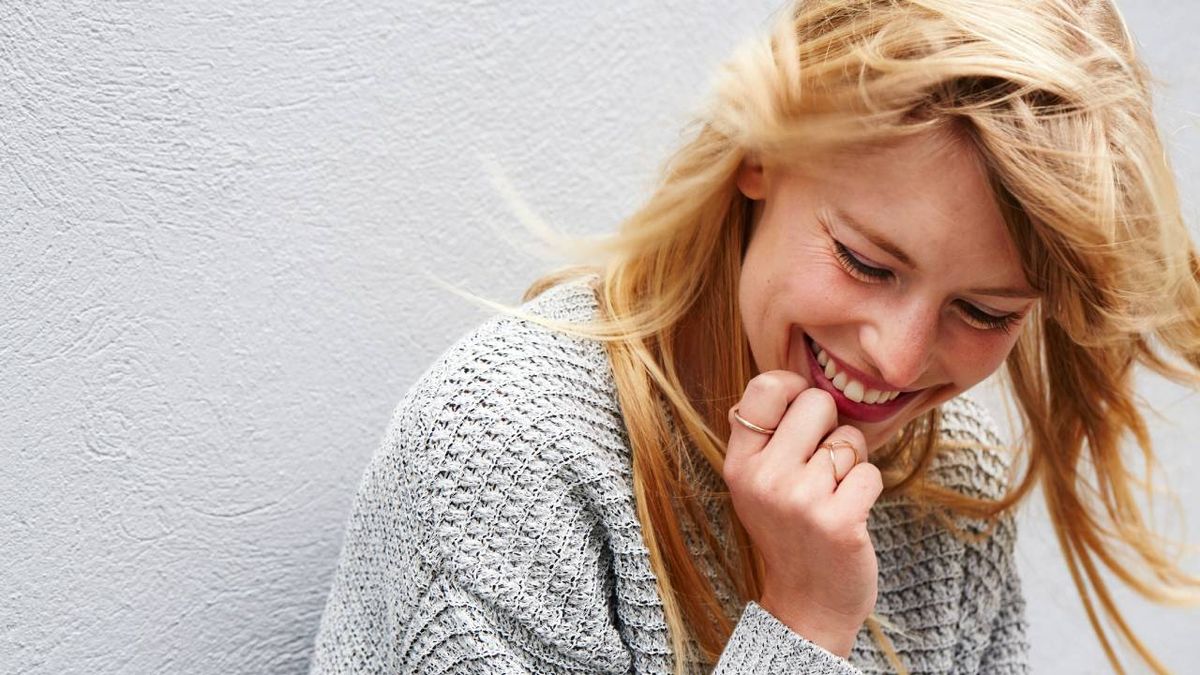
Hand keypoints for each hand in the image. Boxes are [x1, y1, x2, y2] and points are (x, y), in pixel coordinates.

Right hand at [723, 370, 882, 657]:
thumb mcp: (758, 484)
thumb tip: (802, 381)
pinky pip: (871, 472)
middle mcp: (763, 478)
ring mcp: (799, 500)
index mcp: (739, 464)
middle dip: (830, 427)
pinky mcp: (838, 521)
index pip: (765, 387)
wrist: (807, 605)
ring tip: (832, 496)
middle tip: (821, 466)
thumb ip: (770, 437)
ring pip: (849, 438)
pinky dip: (868, 489)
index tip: (803, 417)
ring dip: (851, 463)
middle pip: (816, 402)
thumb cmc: (790, 532)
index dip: (794, 389)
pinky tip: (849, 514)